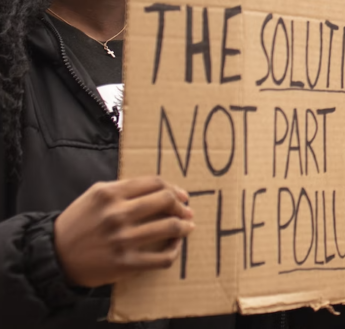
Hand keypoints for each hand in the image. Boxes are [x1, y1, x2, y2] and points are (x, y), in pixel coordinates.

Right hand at [53, 177, 194, 287]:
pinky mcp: (125, 263)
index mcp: (110, 194)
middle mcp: (117, 214)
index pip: (155, 183)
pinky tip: (174, 246)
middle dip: (182, 206)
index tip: (182, 196)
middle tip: (187, 211)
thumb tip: (162, 189)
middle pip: (166, 200)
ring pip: (169, 227)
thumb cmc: (79, 223)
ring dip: (184, 226)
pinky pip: (162, 257)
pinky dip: (174, 251)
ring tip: (187, 227)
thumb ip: (125, 188)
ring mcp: (122, 239)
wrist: (54, 256)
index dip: (174, 188)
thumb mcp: (95, 196)